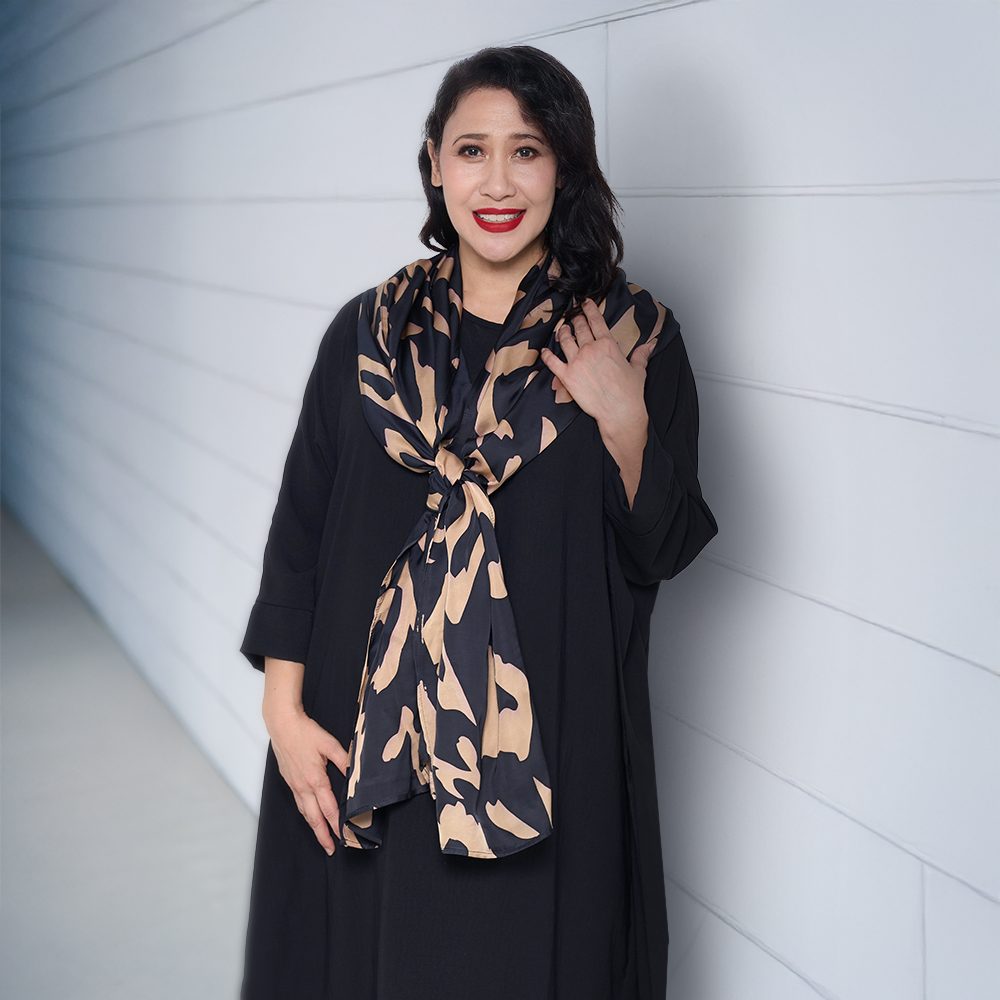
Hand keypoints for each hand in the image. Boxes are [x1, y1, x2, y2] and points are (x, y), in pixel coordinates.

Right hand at [265, 701, 348, 855]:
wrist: (282, 725)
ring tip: (321, 837)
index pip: (329, 809)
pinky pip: (298, 802)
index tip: (343, 836)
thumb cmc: (304, 732)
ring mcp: (294, 784)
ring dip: (313, 827)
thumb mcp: (330, 744)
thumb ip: (344, 760)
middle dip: (323, 835)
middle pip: (314, 818)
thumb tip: (355, 771)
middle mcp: (303, 786)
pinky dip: (305, 813)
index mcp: (315, 779)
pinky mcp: (289, 780)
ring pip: (305, 812)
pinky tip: (309, 814)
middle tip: (330, 848)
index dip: (337, 824)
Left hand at [540, 298, 654, 504]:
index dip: (589, 309)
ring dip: (562, 332)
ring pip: (565, 340)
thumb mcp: (638, 370)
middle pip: (579, 328)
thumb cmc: (630, 393)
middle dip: (576, 320)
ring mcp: (577, 362)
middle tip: (574, 317)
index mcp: (607, 344)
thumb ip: (640, 355)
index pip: (596, 321)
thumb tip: (649, 346)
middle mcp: (590, 350)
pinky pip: (552, 362)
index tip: (585, 302)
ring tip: (562, 329)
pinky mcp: (567, 376)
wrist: (619, 412)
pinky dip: (547, 355)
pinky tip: (546, 351)